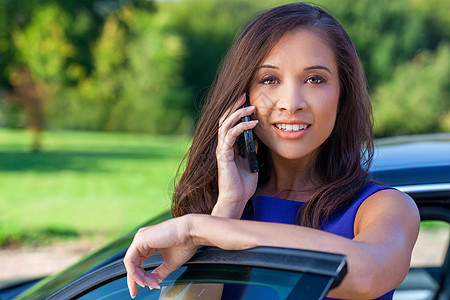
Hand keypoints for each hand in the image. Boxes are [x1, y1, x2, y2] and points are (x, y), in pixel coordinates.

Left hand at [123, 216, 197, 297]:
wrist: (191, 232)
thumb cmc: (185, 243)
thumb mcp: (170, 263)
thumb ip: (159, 272)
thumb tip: (153, 283)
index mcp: (149, 242)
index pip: (138, 262)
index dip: (140, 277)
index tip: (149, 287)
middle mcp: (142, 239)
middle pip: (132, 263)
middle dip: (135, 280)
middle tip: (137, 292)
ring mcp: (140, 238)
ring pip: (130, 263)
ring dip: (138, 277)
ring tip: (150, 284)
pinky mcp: (140, 240)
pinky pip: (130, 261)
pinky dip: (135, 273)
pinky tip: (143, 279)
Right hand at [214, 94, 258, 216]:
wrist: (237, 198)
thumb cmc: (243, 183)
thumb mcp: (251, 161)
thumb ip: (251, 148)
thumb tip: (256, 135)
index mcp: (228, 146)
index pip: (229, 123)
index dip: (235, 111)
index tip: (246, 100)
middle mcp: (222, 145)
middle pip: (224, 119)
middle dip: (234, 106)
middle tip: (244, 95)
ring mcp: (221, 149)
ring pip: (226, 124)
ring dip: (238, 113)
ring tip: (250, 107)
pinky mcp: (223, 154)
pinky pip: (230, 136)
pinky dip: (241, 127)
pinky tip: (253, 124)